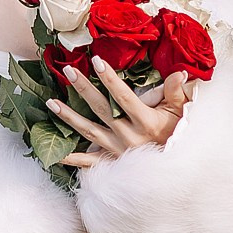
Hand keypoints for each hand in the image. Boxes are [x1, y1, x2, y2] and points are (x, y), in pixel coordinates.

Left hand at [47, 55, 195, 168]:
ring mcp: (117, 151)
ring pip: (89, 132)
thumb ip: (176, 91)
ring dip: (69, 117)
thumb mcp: (181, 113)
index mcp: (145, 122)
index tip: (96, 61)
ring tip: (51, 102)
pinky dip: (71, 158)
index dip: (109, 79)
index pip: (123, 96)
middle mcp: (128, 136)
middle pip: (101, 109)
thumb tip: (180, 72)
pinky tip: (55, 153)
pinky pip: (88, 162)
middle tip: (68, 71)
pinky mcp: (112, 163)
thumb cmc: (179, 136)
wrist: (179, 171)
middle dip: (84, 89)